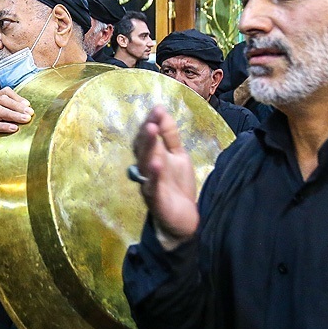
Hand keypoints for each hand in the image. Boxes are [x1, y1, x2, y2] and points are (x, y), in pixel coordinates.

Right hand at [0, 87, 33, 205]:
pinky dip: (3, 126)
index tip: (28, 106)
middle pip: (1, 100)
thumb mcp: (4, 124)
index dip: (17, 97)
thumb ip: (13, 116)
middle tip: (30, 114)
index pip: (3, 93)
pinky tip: (14, 129)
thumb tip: (31, 113)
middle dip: (18, 106)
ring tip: (26, 120)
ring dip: (13, 114)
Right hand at [133, 106, 198, 246]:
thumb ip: (170, 135)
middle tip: (152, 120)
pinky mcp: (155, 200)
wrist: (184, 219)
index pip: (147, 136)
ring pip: (145, 164)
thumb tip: (162, 109)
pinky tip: (157, 163)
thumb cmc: (177, 186)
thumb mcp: (177, 156)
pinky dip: (153, 175)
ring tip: (151, 132)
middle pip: (143, 148)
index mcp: (152, 156)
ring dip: (148, 147)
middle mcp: (147, 168)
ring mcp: (149, 184)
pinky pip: (152, 186)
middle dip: (147, 133)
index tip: (158, 109)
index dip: (151, 122)